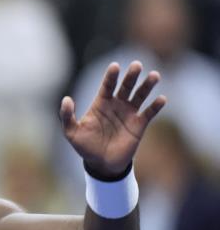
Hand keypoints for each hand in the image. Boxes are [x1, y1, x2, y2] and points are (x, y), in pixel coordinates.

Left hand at [60, 61, 166, 176]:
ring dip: (147, 85)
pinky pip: (149, 113)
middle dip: (131, 76)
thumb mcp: (72, 132)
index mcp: (101, 103)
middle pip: (125, 86)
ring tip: (154, 75)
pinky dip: (156, 106)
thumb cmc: (85, 146)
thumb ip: (67, 116)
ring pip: (140, 95)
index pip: (107, 86)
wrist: (101, 164)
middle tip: (137, 65)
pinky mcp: (139, 125)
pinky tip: (161, 99)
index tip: (115, 66)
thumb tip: (66, 99)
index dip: (111, 76)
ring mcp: (129, 113)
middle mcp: (116, 105)